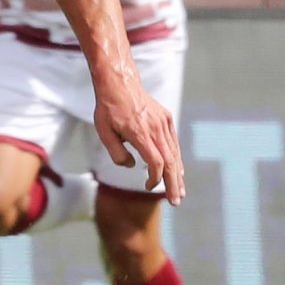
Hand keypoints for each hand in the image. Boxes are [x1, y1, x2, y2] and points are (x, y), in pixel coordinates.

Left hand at [92, 69, 185, 203]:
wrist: (119, 83)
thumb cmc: (108, 109)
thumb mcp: (104, 132)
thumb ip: (116, 153)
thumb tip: (131, 166)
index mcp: (140, 132)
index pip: (156, 161)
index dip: (155, 177)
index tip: (148, 186)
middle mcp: (156, 128)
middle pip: (170, 161)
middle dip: (174, 183)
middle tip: (176, 201)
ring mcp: (164, 123)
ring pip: (175, 153)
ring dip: (178, 174)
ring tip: (180, 191)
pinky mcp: (166, 119)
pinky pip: (173, 143)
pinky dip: (176, 159)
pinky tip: (178, 171)